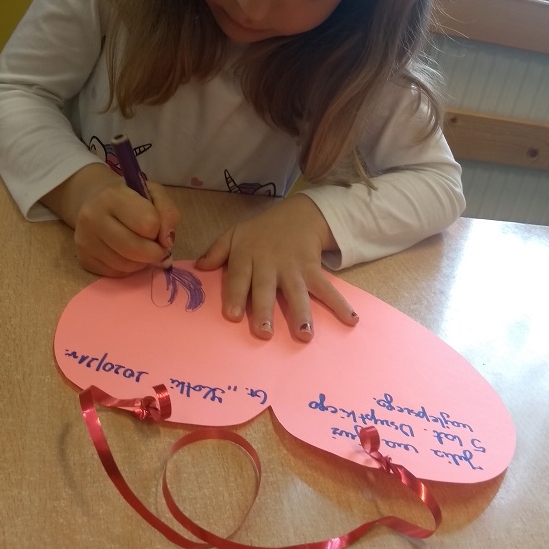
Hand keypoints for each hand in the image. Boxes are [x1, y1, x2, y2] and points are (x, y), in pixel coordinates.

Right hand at [43, 163, 178, 275]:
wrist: (96, 201)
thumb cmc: (131, 197)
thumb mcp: (154, 193)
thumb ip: (168, 213)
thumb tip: (167, 242)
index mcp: (111, 196)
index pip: (147, 223)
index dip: (159, 228)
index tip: (157, 226)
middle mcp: (93, 217)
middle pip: (134, 249)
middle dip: (154, 252)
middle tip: (158, 247)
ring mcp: (84, 240)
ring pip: (125, 265)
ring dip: (142, 262)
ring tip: (142, 247)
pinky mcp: (83, 258)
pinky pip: (115, 273)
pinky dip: (128, 268)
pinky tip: (127, 254)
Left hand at [195, 194, 358, 340]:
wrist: (299, 213)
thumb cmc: (262, 231)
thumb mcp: (235, 234)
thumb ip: (216, 251)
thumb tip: (198, 268)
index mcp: (247, 255)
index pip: (239, 276)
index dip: (236, 295)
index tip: (233, 316)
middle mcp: (269, 263)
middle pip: (266, 288)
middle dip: (265, 310)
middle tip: (264, 333)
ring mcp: (293, 267)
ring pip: (296, 291)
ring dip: (301, 313)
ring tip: (305, 335)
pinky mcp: (313, 269)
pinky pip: (326, 287)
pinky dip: (339, 303)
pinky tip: (350, 319)